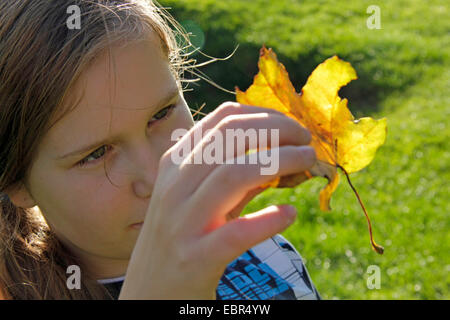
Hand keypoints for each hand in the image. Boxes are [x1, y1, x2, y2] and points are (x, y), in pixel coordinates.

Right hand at [119, 102, 315, 298]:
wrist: (150, 288)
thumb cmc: (181, 235)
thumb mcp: (199, 196)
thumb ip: (234, 174)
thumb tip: (282, 154)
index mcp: (176, 163)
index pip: (222, 120)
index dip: (263, 114)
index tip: (290, 124)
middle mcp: (175, 185)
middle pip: (230, 138)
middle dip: (276, 130)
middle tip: (306, 140)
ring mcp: (183, 221)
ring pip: (233, 174)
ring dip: (280, 161)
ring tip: (308, 162)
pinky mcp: (196, 257)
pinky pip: (236, 232)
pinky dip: (267, 220)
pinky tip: (289, 214)